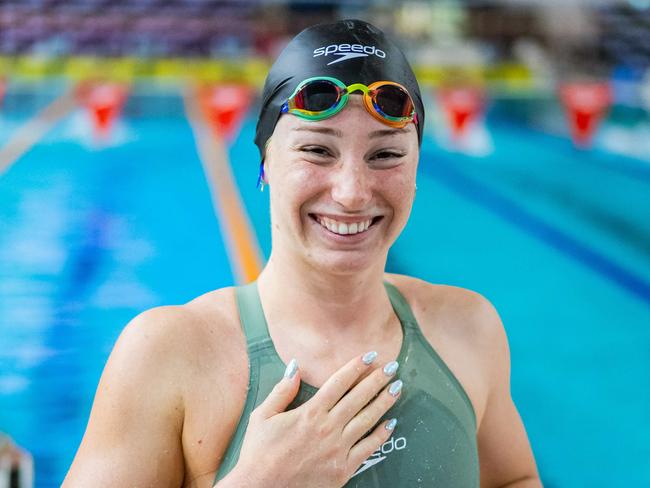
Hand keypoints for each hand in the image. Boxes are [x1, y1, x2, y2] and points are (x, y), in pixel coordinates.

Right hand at [221, 352, 401, 487]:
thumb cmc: (259, 453)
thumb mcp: (263, 416)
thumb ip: (282, 390)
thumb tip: (295, 366)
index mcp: (310, 412)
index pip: (339, 382)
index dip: (356, 367)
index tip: (370, 355)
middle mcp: (328, 427)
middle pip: (359, 397)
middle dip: (377, 380)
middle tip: (392, 366)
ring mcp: (338, 449)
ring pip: (368, 419)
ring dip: (384, 402)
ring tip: (398, 388)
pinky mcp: (343, 469)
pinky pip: (368, 448)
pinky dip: (381, 435)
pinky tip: (391, 424)